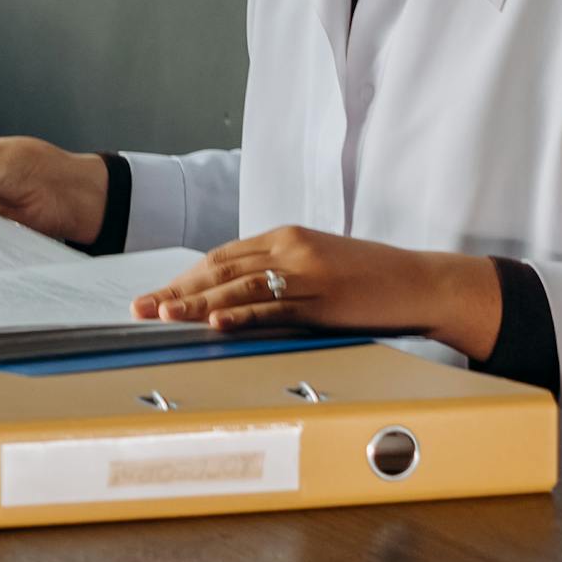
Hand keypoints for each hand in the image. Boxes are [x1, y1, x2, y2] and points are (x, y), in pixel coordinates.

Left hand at [132, 226, 504, 359]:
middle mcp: (289, 248)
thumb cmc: (371, 278)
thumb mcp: (318, 265)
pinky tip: (214, 324)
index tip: (156, 296)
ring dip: (196, 303)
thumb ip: (279, 274)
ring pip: (238, 288)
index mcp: (284, 237)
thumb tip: (236, 298)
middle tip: (140, 309)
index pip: (222, 257)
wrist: (421, 282)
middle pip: (220, 269)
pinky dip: (241, 316)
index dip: (185, 277)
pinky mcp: (323, 298)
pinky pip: (273, 309)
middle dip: (176, 290)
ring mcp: (306, 272)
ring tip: (162, 316)